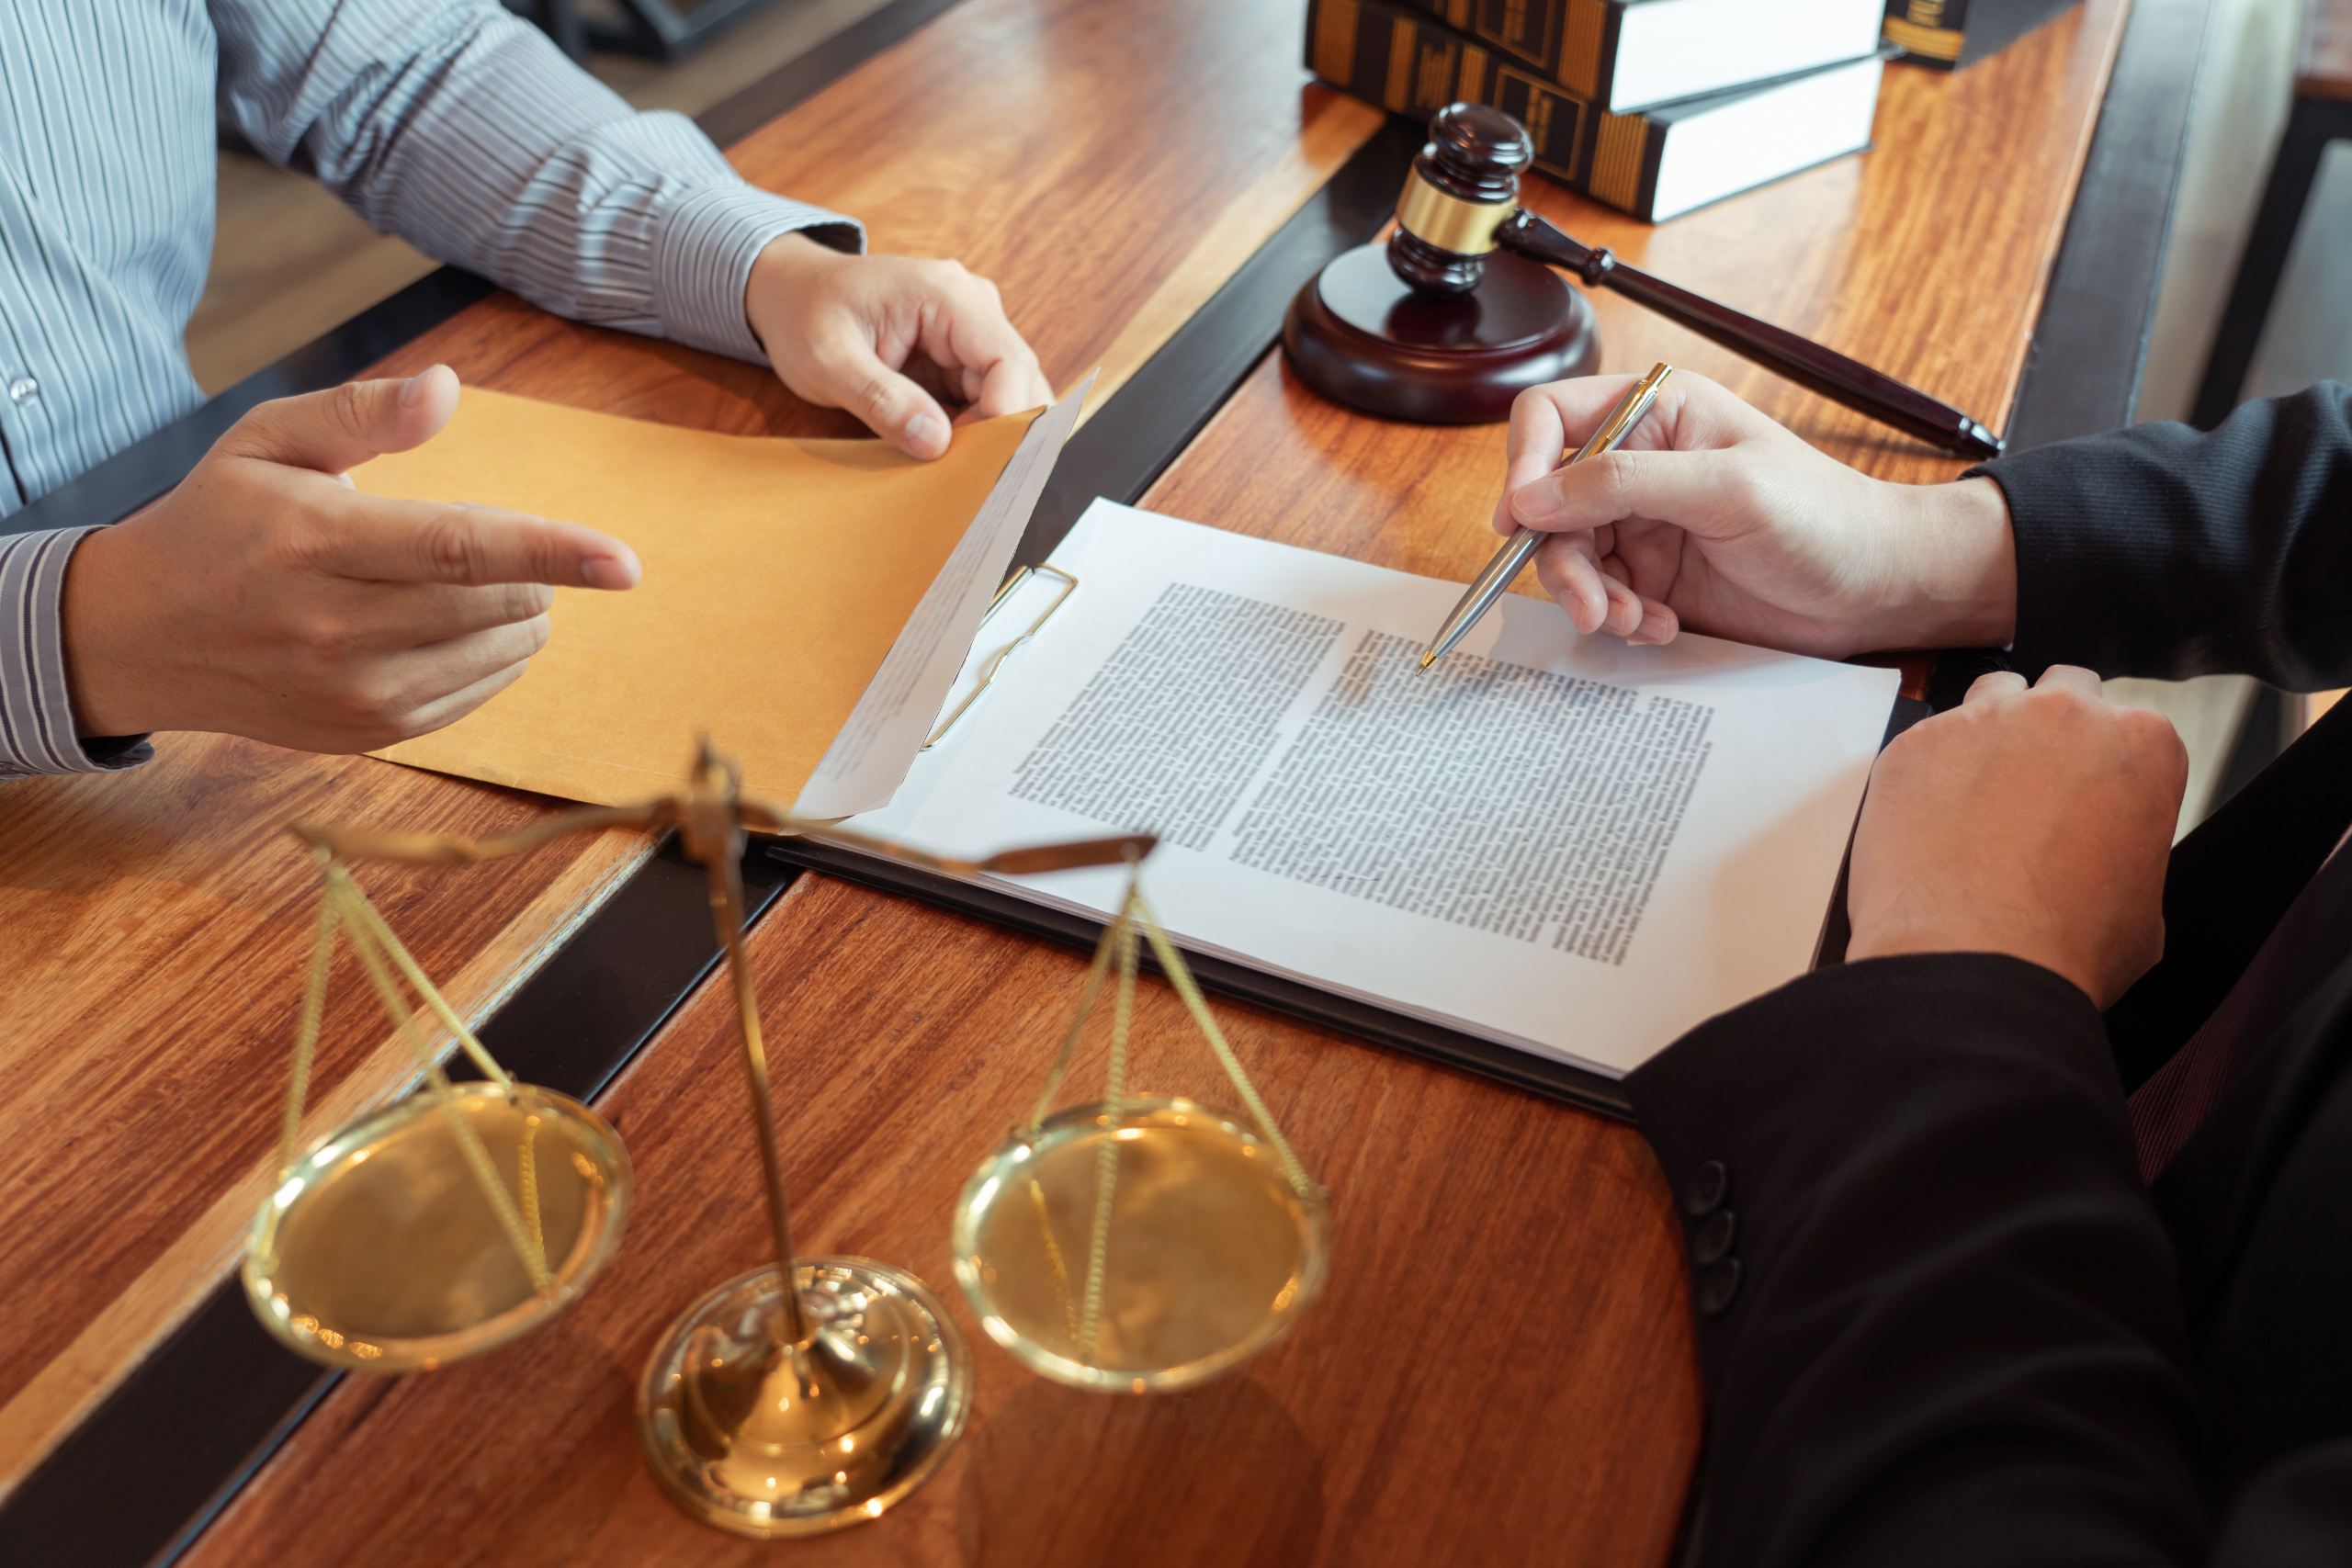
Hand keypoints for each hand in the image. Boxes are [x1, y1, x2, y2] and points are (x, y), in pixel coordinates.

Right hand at [61, 366, 640, 752]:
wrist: (138, 636)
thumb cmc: (218, 521)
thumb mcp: (270, 442)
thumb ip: (361, 412)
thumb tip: (446, 387)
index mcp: (316, 542)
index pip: (460, 549)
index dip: (553, 552)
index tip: (626, 562)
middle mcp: (335, 627)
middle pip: (495, 606)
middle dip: (535, 573)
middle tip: (504, 548)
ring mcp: (351, 693)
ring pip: (498, 655)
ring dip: (519, 615)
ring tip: (469, 584)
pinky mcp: (365, 733)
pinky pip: (475, 695)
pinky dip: (491, 656)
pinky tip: (450, 627)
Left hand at [746, 233, 1053, 459]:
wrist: (790, 292)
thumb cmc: (804, 313)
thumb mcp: (828, 361)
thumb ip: (881, 400)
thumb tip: (935, 444)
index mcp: (946, 295)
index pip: (1008, 361)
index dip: (1006, 416)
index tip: (980, 462)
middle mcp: (971, 308)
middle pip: (1019, 381)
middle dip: (1002, 433)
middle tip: (969, 478)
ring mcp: (969, 332)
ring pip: (1007, 396)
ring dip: (986, 436)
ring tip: (951, 470)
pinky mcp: (959, 357)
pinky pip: (983, 400)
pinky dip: (971, 433)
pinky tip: (945, 455)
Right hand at [1494, 371, 2017, 656]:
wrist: (1878, 588)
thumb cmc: (1824, 518)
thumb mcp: (1725, 488)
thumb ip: (1624, 483)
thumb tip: (1532, 496)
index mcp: (1657, 411)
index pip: (1552, 417)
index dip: (1525, 465)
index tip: (1522, 520)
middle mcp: (1640, 462)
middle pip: (1550, 503)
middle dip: (1562, 558)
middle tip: (1589, 604)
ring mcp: (1644, 522)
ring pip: (1569, 557)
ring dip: (1590, 597)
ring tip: (1631, 622)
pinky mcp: (1653, 577)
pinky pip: (1601, 597)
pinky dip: (1618, 620)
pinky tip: (1658, 628)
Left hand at [1846, 666, 2185, 1006]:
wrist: (1970, 964)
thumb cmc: (2064, 949)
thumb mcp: (2145, 907)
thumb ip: (2129, 851)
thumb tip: (2107, 860)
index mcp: (2142, 746)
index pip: (2129, 730)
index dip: (2106, 769)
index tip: (2088, 802)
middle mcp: (2065, 715)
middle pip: (2064, 692)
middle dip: (2054, 730)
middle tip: (2035, 788)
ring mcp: (1983, 721)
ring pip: (1993, 695)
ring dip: (1992, 732)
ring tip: (1979, 796)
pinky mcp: (1914, 743)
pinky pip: (1926, 742)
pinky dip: (1928, 774)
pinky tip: (1926, 824)